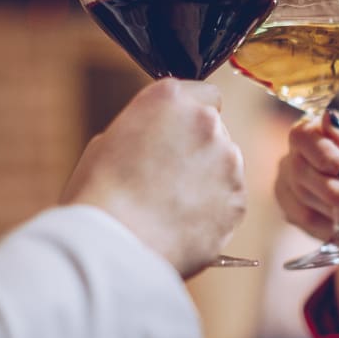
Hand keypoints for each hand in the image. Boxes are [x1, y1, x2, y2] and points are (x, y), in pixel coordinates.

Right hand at [61, 79, 245, 277]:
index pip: (203, 93)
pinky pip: (231, 199)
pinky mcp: (238, 199)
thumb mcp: (108, 142)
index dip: (189, 117)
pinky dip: (215, 210)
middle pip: (215, 130)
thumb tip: (160, 141)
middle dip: (198, 149)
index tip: (178, 135)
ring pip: (226, 165)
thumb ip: (146, 130)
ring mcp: (228, 161)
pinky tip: (183, 222)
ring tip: (172, 206)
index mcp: (170, 98)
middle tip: (168, 178)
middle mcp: (207, 122)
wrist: (114, 244)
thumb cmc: (100, 195)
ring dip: (209, 179)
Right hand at [274, 111, 338, 239]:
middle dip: (334, 190)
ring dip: (336, 208)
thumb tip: (328, 117)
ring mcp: (287, 176)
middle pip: (299, 168)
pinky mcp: (286, 203)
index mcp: (320, 128)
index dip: (324, 155)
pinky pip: (301, 216)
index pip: (303, 134)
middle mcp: (298, 149)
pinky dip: (328, 222)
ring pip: (301, 194)